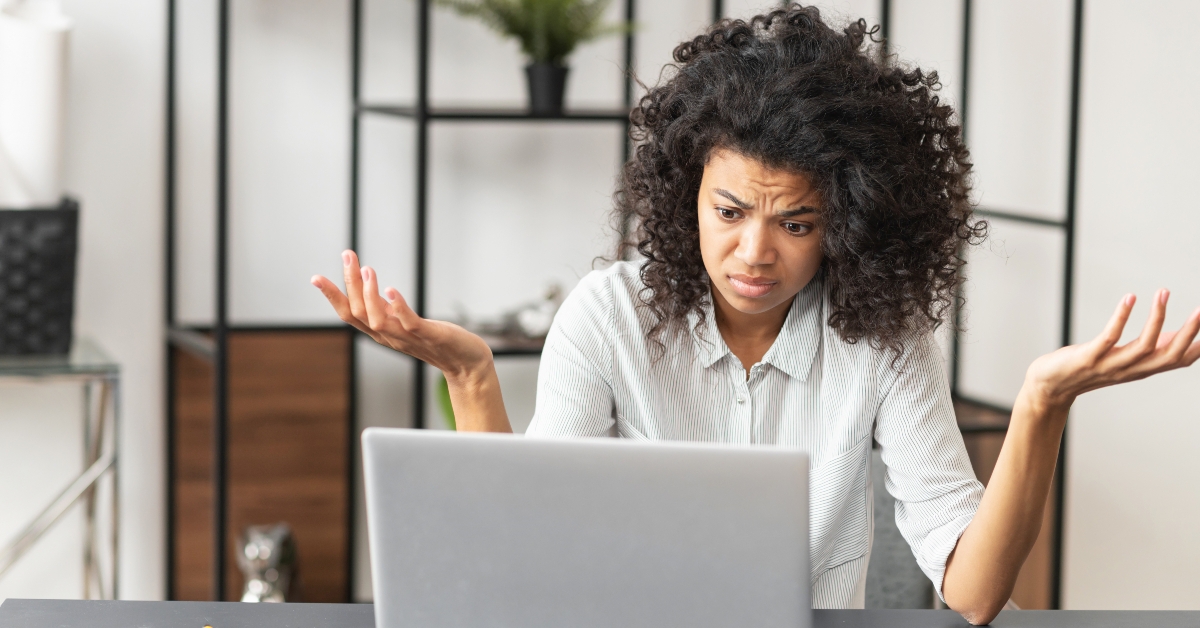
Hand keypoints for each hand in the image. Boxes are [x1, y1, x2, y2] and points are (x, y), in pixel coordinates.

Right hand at [310, 250, 493, 380]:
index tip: (316, 277)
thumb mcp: (403, 321)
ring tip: (369, 270)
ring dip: (370, 294)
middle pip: (359, 313)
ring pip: (378, 320)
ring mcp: (408, 338)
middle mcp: (389, 336)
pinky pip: (409, 323)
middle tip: (347, 255)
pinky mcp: (429, 336)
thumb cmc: (435, 340)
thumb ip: (385, 309)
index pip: (349, 314)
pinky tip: (392, 289)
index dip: (332, 296)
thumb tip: (366, 286)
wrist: (465, 363)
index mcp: (381, 331)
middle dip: (349, 284)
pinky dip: (399, 307)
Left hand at [1025, 289, 1199, 409]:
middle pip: (1170, 355)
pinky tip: (1130, 298)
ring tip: (1163, 292)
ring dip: (1157, 318)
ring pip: (1144, 345)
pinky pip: (1109, 337)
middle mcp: (1132, 369)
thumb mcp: (1126, 358)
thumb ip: (1151, 348)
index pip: (1181, 359)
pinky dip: (1121, 317)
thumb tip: (1177, 334)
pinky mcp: (1089, 358)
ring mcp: (1111, 365)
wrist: (1051, 387)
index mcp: (1143, 368)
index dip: (1199, 345)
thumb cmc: (1090, 368)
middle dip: (1189, 333)